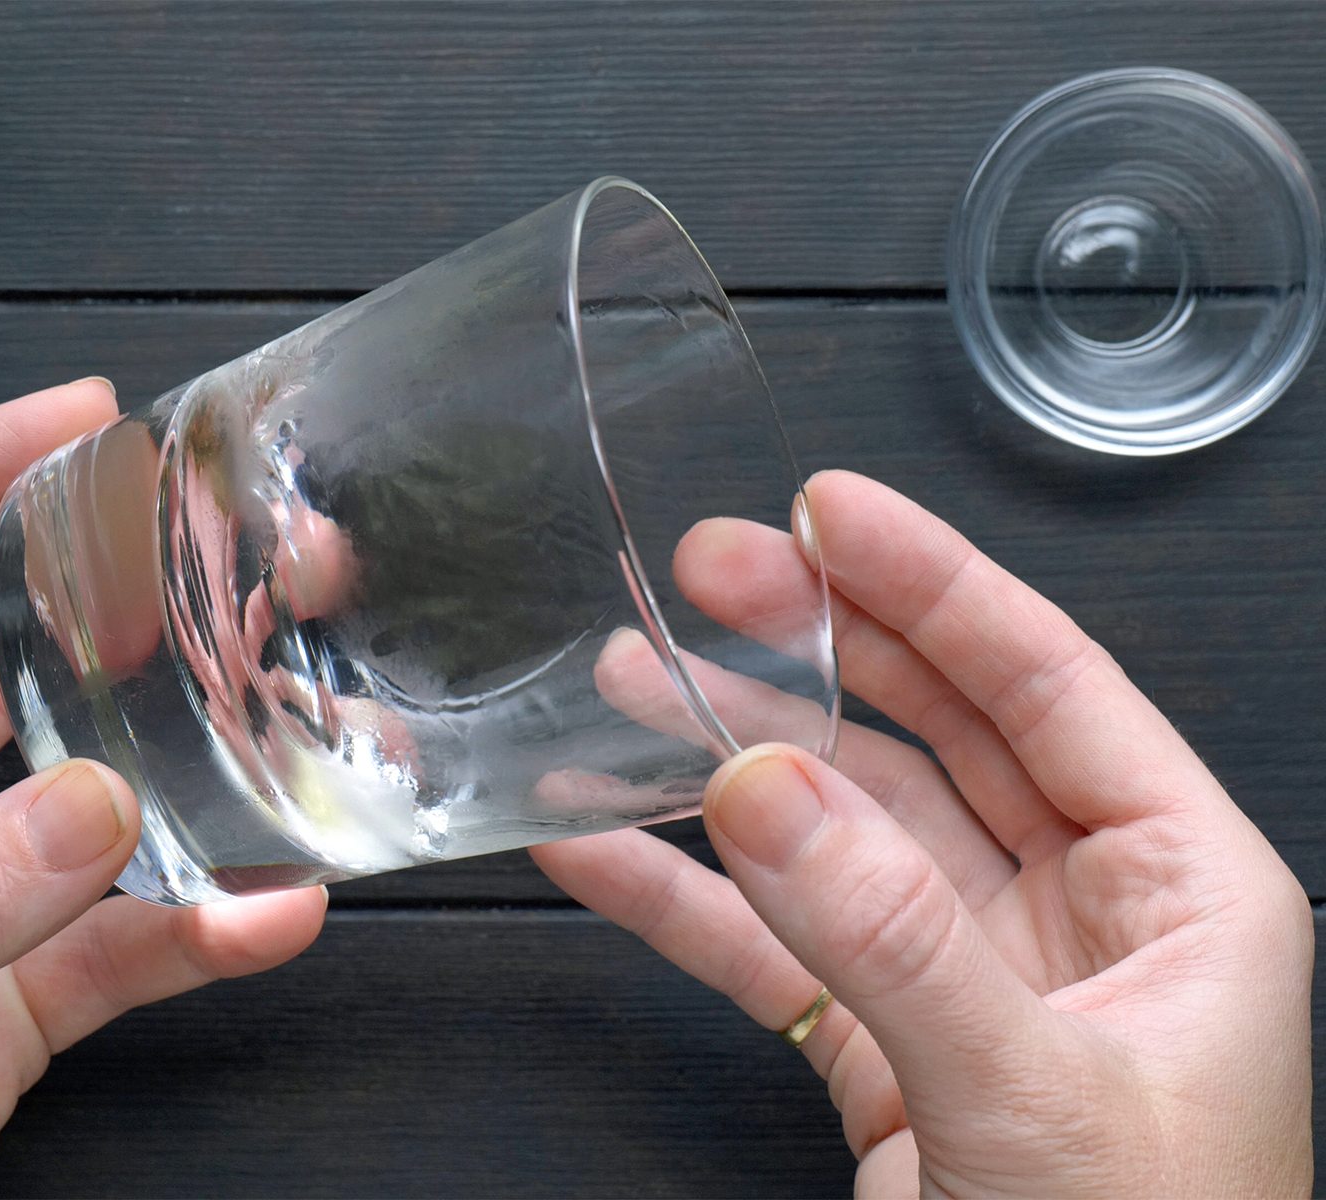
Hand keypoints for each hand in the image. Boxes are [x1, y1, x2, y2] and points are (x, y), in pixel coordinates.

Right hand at [533, 470, 1312, 1196]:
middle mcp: (1078, 919)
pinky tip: (602, 846)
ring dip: (725, 760)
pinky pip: (772, 948)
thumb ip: (897, 941)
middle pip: (929, 735)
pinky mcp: (884, 1056)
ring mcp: (970, 981)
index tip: (831, 514)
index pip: (1049, 686)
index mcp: (1182, 893)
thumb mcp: (1037, 1104)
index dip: (933, 585)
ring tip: (627, 686)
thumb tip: (763, 788)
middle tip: (708, 578)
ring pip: (833, 832)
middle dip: (812, 648)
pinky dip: (681, 897)